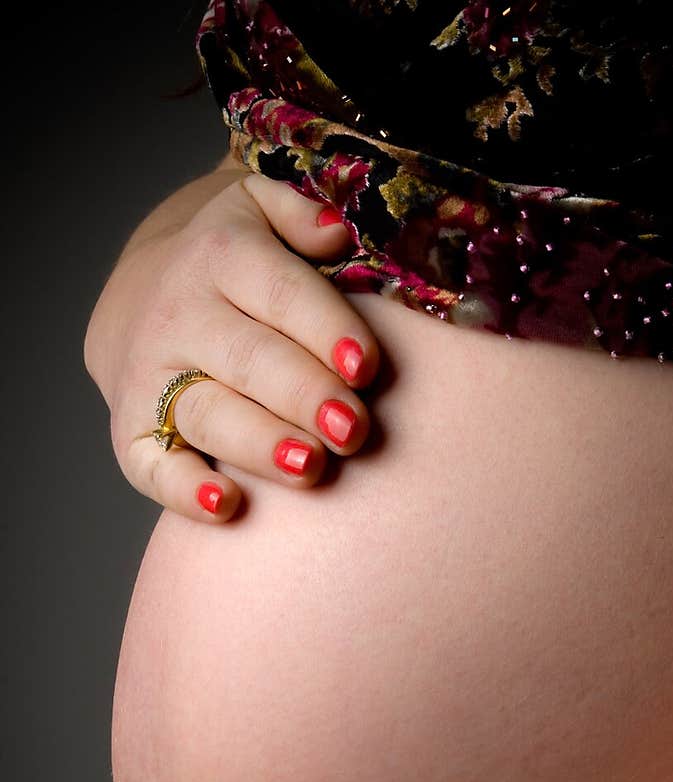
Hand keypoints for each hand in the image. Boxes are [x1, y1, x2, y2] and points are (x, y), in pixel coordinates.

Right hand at [84, 172, 380, 521]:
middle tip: (353, 429)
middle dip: (303, 396)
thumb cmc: (237, 266)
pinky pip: (152, 467)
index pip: (280, 293)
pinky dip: (184, 491)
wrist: (145, 296)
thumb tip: (335, 235)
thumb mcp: (261, 211)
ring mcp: (153, 377)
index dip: (324, 329)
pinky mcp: (133, 432)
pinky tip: (226, 506)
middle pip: (248, 360)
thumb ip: (301, 213)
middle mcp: (181, 316)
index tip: (367, 366)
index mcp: (222, 256)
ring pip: (208, 414)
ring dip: (260, 444)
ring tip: (310, 466)